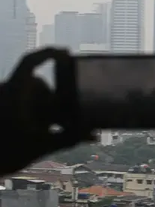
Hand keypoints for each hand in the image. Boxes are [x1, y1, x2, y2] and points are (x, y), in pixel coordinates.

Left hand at [0, 48, 94, 174]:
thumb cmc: (7, 153)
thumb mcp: (41, 146)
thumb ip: (68, 138)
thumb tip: (93, 133)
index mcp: (14, 94)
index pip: (30, 63)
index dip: (47, 54)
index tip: (66, 53)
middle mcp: (11, 95)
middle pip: (41, 87)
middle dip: (56, 100)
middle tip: (70, 115)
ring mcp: (10, 106)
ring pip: (37, 100)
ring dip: (51, 112)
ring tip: (58, 130)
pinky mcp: (12, 116)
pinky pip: (31, 111)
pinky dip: (45, 119)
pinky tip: (56, 132)